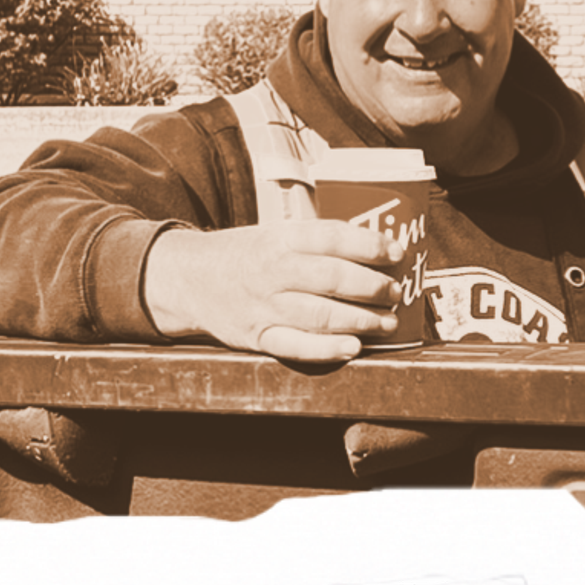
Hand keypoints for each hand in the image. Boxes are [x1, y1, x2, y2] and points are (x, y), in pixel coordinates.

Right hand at [142, 218, 403, 362]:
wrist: (189, 279)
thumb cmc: (247, 256)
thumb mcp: (274, 234)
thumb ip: (317, 242)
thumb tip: (377, 250)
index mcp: (279, 239)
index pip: (330, 238)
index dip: (368, 246)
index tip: (396, 253)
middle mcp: (272, 271)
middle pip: (331, 278)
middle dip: (372, 287)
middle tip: (395, 293)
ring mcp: (264, 306)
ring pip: (320, 315)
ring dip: (361, 321)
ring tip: (387, 322)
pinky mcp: (257, 336)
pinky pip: (296, 346)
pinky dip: (327, 349)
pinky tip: (353, 347)